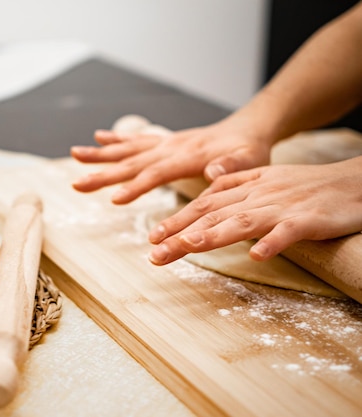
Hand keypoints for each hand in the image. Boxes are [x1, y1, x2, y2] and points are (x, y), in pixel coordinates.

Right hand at [71, 119, 272, 204]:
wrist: (248, 128)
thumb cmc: (250, 149)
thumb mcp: (250, 160)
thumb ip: (232, 167)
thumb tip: (213, 173)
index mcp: (189, 156)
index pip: (157, 173)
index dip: (136, 187)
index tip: (114, 199)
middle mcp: (171, 147)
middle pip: (132, 162)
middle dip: (103, 174)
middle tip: (77, 183)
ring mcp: (166, 143)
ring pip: (128, 150)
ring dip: (101, 154)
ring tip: (74, 154)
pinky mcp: (165, 142)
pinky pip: (136, 141)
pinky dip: (116, 140)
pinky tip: (99, 138)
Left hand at [148, 156, 361, 264]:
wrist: (353, 181)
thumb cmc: (308, 185)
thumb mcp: (266, 179)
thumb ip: (235, 183)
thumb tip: (207, 190)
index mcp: (247, 186)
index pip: (205, 204)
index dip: (177, 220)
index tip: (153, 237)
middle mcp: (259, 195)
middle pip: (214, 214)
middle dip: (182, 233)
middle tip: (155, 252)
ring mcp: (283, 207)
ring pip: (243, 220)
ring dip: (214, 234)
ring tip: (189, 246)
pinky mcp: (308, 220)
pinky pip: (289, 232)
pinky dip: (272, 242)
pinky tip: (257, 256)